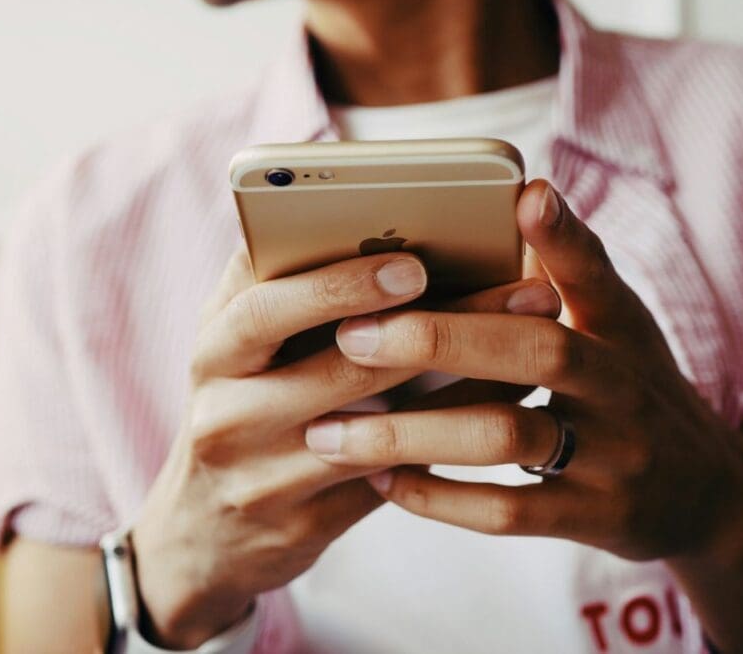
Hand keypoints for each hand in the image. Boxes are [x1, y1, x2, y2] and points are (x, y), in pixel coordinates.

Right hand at [131, 249, 560, 647]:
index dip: (337, 285)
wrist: (208, 528)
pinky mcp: (306, 524)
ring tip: (534, 341)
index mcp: (215, 349)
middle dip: (439, 329)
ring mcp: (265, 478)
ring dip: (464, 385)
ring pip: (380, 430)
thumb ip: (283, 285)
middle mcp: (228, 414)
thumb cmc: (242, 402)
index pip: (265, 308)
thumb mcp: (242, 343)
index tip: (414, 264)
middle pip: (340, 368)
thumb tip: (368, 214)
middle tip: (522, 290)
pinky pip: (393, 475)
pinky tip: (501, 404)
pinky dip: (449, 437)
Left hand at [306, 180, 742, 564]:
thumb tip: (522, 194)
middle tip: (351, 335)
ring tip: (333, 431)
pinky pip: (508, 511)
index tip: (524, 193)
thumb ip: (570, 273)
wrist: (710, 496)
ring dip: (413, 432)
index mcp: (620, 328)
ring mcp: (613, 456)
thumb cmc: (637, 391)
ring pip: (508, 435)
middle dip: (439, 339)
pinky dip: (438, 497)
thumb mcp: (619, 329)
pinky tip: (383, 482)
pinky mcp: (595, 517)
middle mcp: (623, 385)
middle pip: (537, 352)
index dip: (563, 235)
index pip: (594, 273)